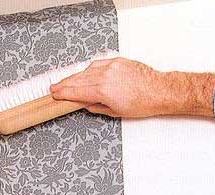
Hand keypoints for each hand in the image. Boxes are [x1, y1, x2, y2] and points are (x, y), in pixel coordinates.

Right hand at [50, 57, 214, 117]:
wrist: (159, 91)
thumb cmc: (142, 104)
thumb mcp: (115, 111)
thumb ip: (97, 106)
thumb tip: (87, 104)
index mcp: (102, 90)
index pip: (76, 91)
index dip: (63, 93)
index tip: (55, 95)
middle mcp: (105, 76)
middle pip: (78, 80)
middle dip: (64, 85)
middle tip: (54, 88)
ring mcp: (111, 66)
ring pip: (86, 71)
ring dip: (74, 77)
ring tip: (66, 82)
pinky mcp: (118, 61)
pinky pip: (97, 64)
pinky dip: (88, 69)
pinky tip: (83, 73)